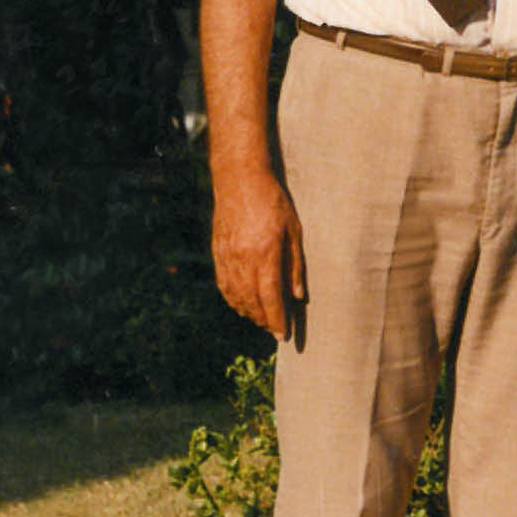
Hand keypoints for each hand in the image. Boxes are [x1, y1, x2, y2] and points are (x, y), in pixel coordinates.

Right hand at [212, 168, 304, 337]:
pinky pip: (223, 285)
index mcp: (265, 254)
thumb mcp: (293, 231)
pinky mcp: (217, 253)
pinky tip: (241, 305)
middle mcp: (243, 259)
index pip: (270, 297)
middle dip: (264, 321)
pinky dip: (233, 300)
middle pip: (252, 302)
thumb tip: (298, 296)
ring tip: (261, 320)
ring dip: (249, 313)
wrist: (239, 180)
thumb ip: (295, 265)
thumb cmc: (273, 202)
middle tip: (275, 330)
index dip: (277, 320)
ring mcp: (227, 257)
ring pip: (236, 296)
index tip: (283, 336)